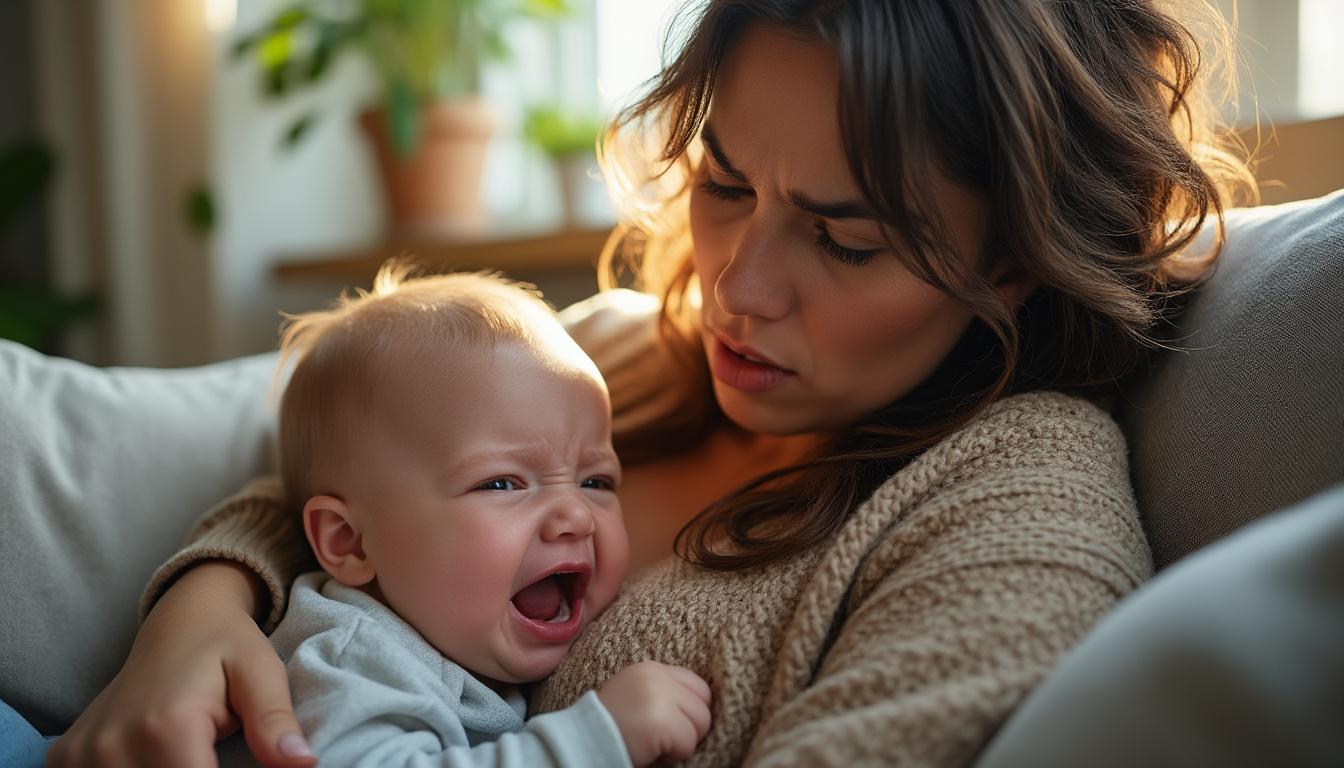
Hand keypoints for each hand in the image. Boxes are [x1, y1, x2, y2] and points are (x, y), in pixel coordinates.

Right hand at [47, 561, 315, 767]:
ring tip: (193, 751)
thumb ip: (274, 722)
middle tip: (216, 753)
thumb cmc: (226, 645)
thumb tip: (304, 764)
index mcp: (165, 726)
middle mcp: (113, 744)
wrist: (179, 620)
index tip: (243, 765)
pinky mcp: (67, 756)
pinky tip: (156, 758)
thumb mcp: (262, 672)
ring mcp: (82, 752)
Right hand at [597, 661, 711, 766]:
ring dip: (682, 742)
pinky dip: (674, 755)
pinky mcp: (660, 722)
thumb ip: (664, 692)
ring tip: (655, 744)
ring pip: (700, 724)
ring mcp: (658, 697)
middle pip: (703, 706)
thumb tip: (702, 706)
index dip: (691, 710)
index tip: (673, 725)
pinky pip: (688, 743)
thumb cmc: (610, 726)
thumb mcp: (636, 696)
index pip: (698, 686)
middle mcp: (656, 677)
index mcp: (650, 668)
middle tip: (662, 738)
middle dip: (689, 728)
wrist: (580, 742)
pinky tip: (652, 753)